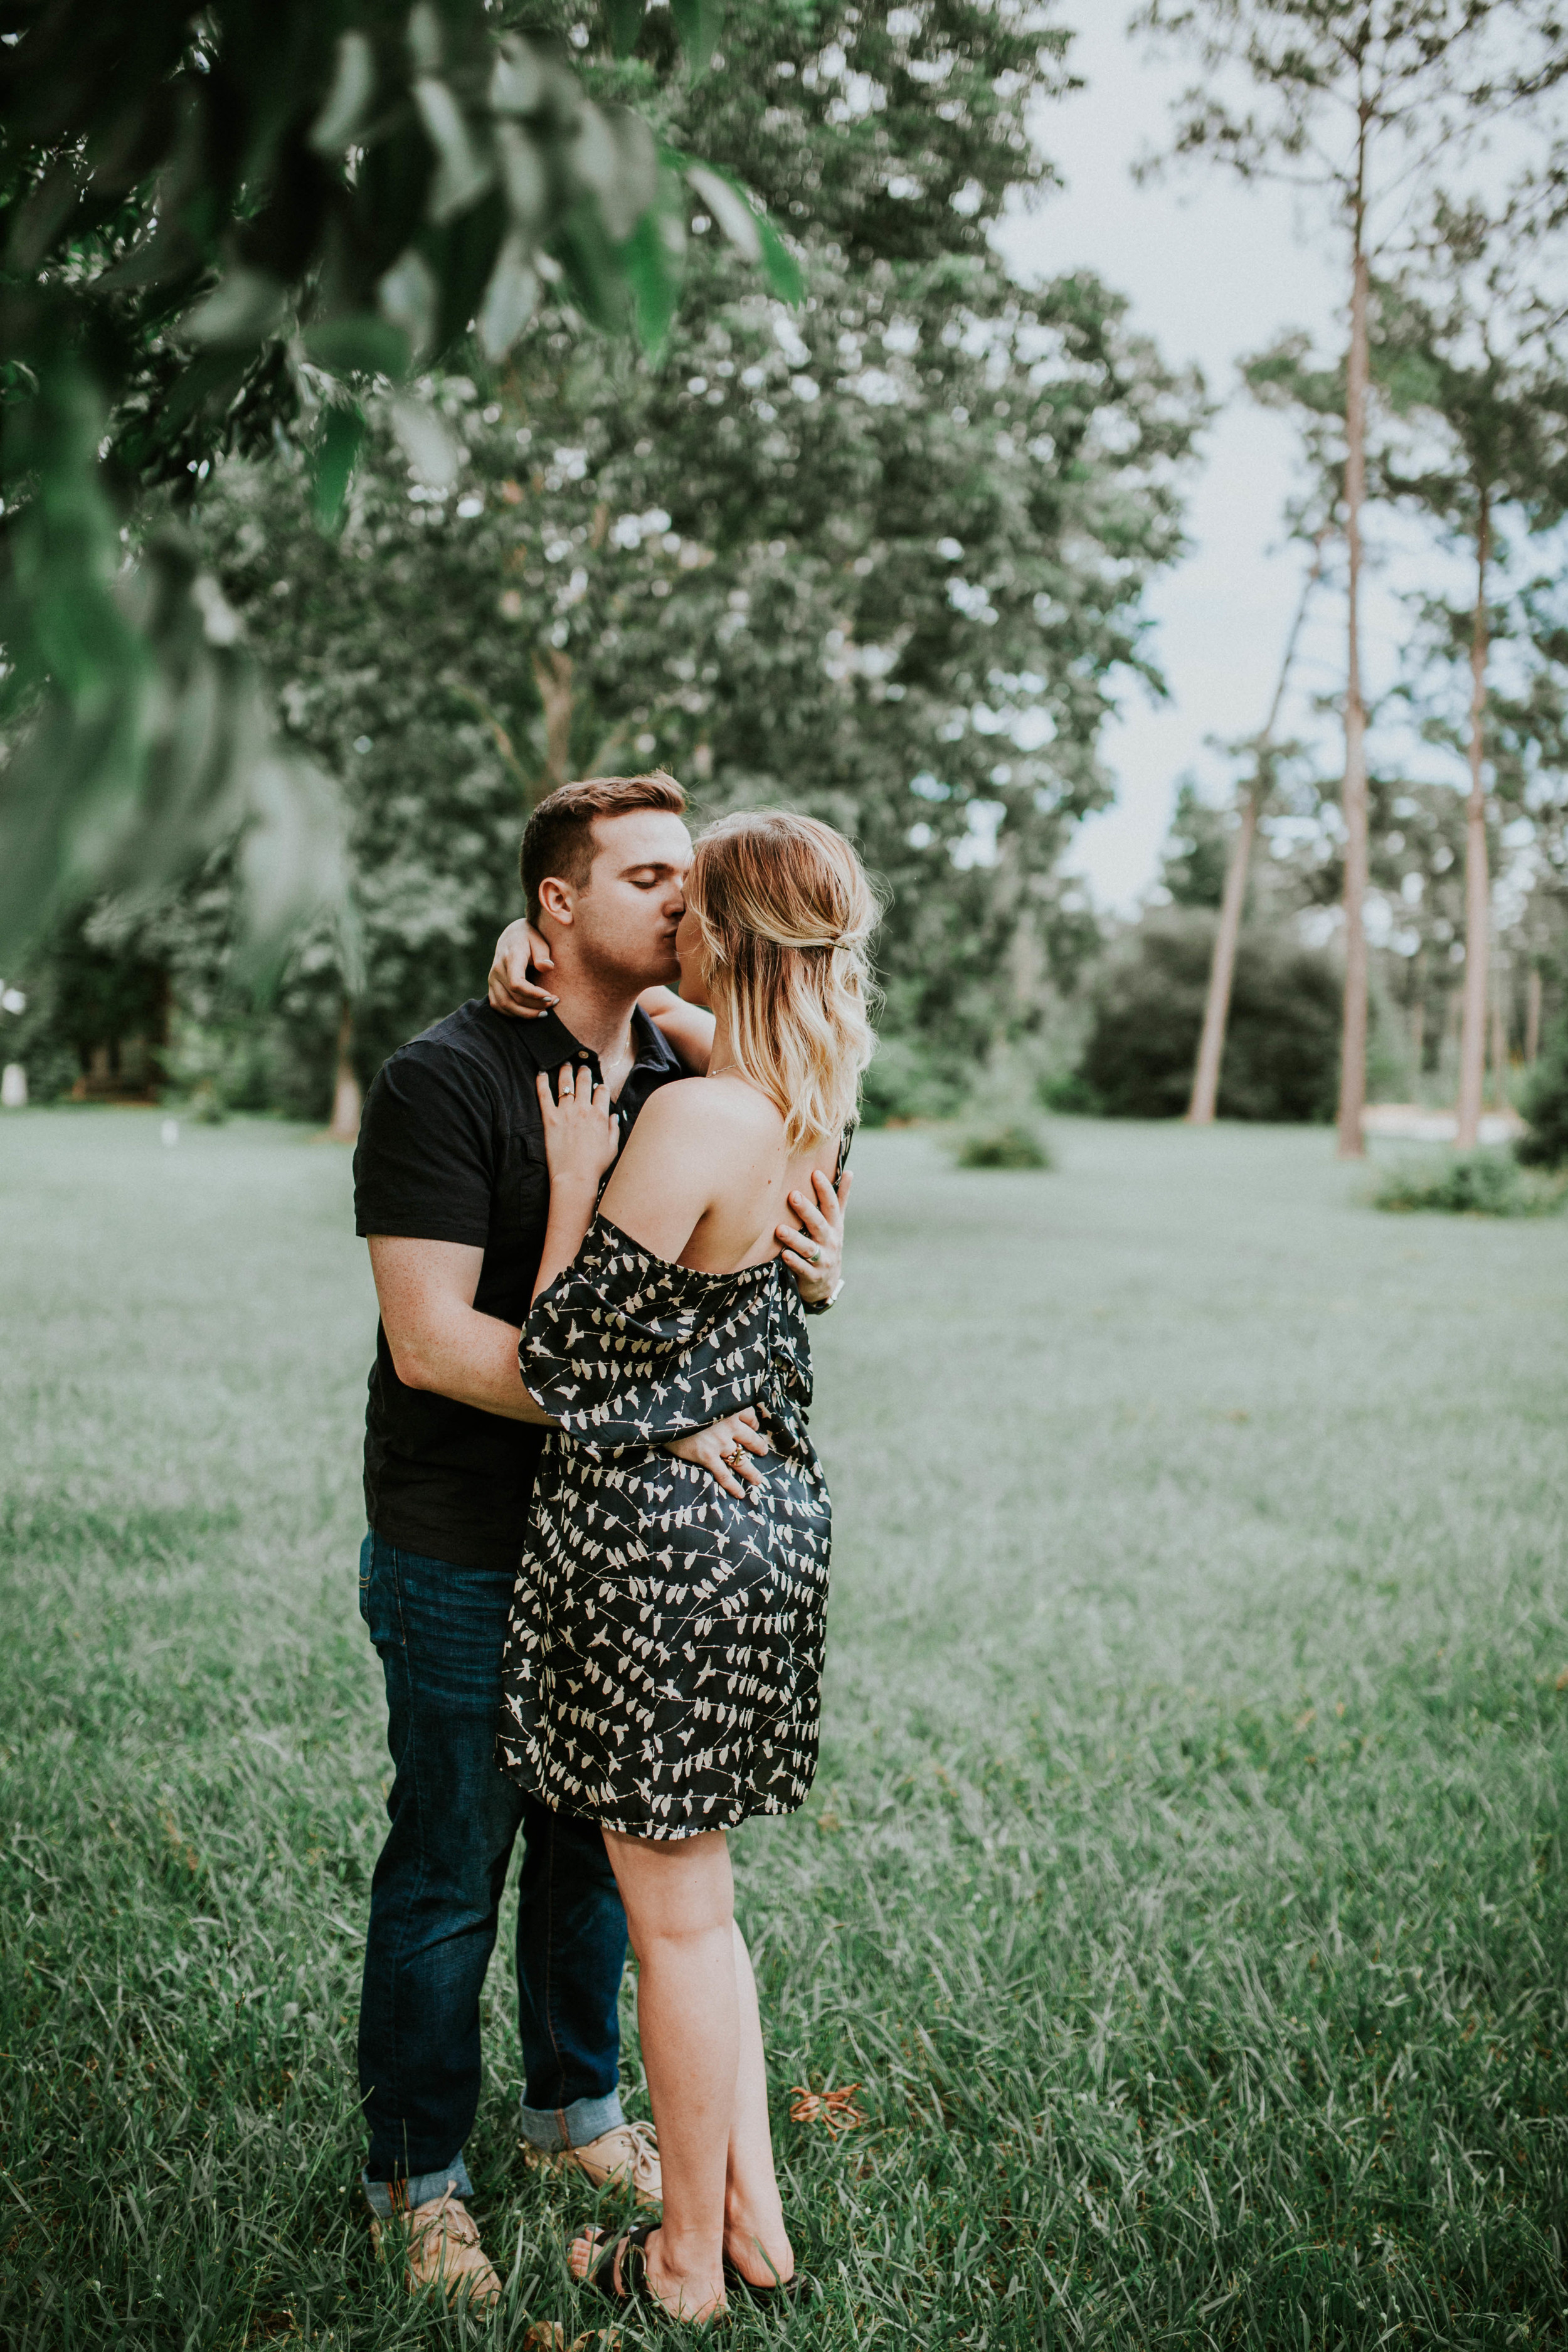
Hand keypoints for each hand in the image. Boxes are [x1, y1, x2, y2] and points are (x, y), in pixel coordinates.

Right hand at [489, 917, 557, 1018]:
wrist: (511, 935)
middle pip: (513, 998)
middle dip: (535, 1005)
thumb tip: (548, 968)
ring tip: (544, 1013)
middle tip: (554, 1003)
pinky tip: (529, 1012)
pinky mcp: (492, 986)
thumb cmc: (529, 937)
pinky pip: (498, 1006)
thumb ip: (543, 954)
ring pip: (505, 1005)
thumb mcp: (538, 939)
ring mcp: (493, 979)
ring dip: (525, 1013)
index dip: (533, 995)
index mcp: (510, 958)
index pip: (517, 983)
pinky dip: (513, 1013)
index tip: (550, 996)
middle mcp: (498, 970)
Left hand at [537, 1063, 618, 1190]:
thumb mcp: (613, 1147)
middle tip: (582, 1068)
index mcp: (600, 1115)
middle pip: (584, 1082)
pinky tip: (541, 1073)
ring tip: (565, 1064)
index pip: (602, 1091)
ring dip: (566, 1071)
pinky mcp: (549, 1118)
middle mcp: (583, 1109)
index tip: (598, 1086)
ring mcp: (565, 1112)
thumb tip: (614, 1116)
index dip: (601, 1086)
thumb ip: (614, 1129)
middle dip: (584, 1072)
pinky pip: (544, 1095)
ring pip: (566, 1083)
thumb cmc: (595, 1165)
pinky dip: (541, 1082)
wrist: (575, 1177)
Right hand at [665, 1407, 768, 1498]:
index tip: (752, 1427)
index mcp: (729, 1408)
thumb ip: (715, 1405)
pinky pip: (723, 1473)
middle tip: (763, 1452)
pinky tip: (740, 1493)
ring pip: (741, 1459)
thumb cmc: (682, 1403)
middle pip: (750, 1439)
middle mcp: (728, 1425)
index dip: (752, 1424)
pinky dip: (732, 1485)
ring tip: (757, 1480)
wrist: (664, 1411)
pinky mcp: (706, 1455)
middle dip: (758, 1447)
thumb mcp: (702, 1399)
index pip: (749, 1416)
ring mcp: (718, 1442)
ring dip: (751, 1471)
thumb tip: (719, 1410)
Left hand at [777, 1167, 850, 1303]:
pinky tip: (784, 1254)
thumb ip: (840, 1198)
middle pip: (819, 1224)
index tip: (815, 1173)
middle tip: (793, 1195)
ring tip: (779, 1229)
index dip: (825, 1189)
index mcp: (834, 1226)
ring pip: (809, 1248)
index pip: (831, 1205)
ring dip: (794, 1238)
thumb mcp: (836, 1223)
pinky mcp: (813, 1276)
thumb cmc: (828, 1244)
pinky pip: (803, 1269)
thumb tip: (849, 1171)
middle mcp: (830, 1241)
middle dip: (807, 1210)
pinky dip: (794, 1262)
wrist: (826, 1283)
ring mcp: (823, 1260)